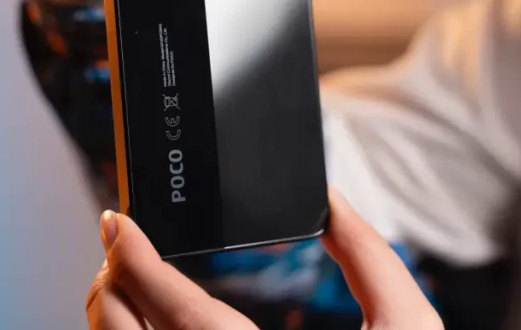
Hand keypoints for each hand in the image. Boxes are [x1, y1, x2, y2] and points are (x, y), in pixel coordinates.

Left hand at [86, 188, 442, 329]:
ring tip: (133, 280)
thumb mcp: (409, 329)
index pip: (177, 311)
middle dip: (111, 284)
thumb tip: (333, 204)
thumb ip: (370, 258)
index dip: (135, 258)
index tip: (117, 221)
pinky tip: (156, 327)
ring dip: (117, 319)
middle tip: (120, 243)